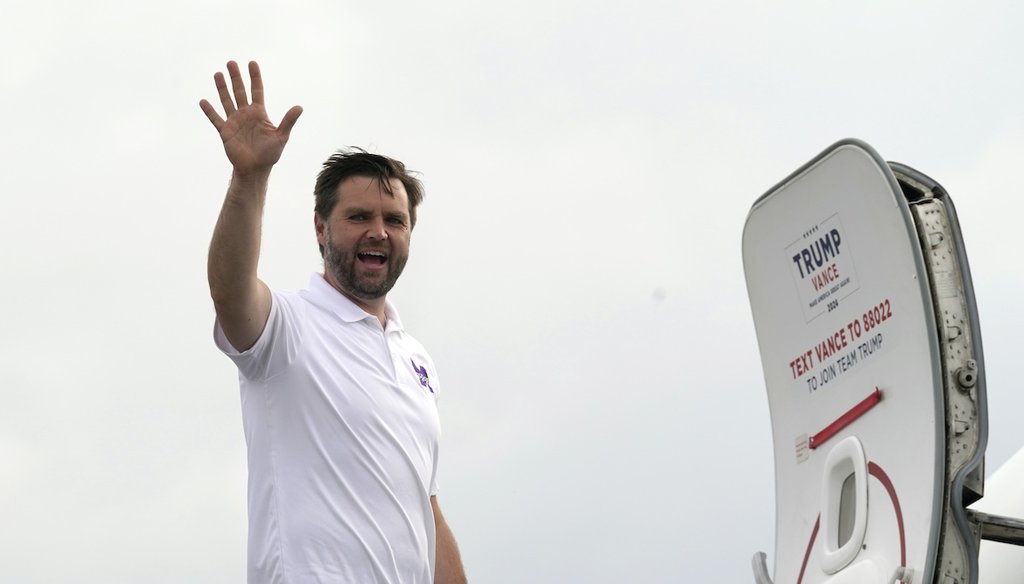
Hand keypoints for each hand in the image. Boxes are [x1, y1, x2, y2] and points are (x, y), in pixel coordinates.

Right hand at [200, 61, 302, 175]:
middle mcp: (245, 114)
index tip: (252, 63)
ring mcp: (234, 121)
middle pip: (240, 91)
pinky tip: (203, 101)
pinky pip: (215, 119)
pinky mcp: (225, 131)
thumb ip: (288, 121)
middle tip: (231, 62)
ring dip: (222, 88)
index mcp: (259, 113)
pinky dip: (210, 111)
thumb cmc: (270, 154)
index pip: (257, 90)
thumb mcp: (281, 136)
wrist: (255, 169)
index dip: (255, 77)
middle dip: (236, 77)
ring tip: (217, 74)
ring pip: (227, 101)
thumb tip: (300, 107)